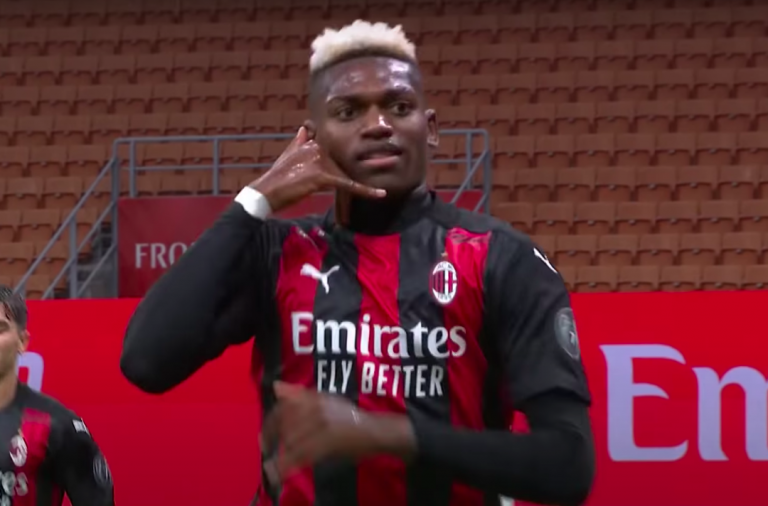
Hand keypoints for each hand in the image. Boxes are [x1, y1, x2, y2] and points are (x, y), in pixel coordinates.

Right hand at [248, 127, 385, 213]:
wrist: (266, 192)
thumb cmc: (277, 178)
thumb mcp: (288, 154)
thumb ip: (299, 141)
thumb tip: (305, 127)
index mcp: (311, 142)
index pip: (337, 145)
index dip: (350, 153)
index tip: (372, 145)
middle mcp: (317, 147)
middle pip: (345, 159)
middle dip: (362, 166)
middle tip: (386, 164)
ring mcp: (319, 160)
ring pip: (347, 171)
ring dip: (364, 181)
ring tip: (381, 188)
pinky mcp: (322, 175)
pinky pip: (348, 183)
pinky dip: (365, 190)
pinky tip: (380, 194)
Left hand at [260, 382, 414, 484]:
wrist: (373, 430)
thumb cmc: (348, 416)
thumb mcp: (324, 399)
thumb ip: (299, 395)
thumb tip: (275, 386)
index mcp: (314, 398)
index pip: (282, 407)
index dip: (269, 423)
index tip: (263, 435)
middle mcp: (316, 409)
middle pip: (285, 425)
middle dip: (273, 439)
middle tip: (267, 450)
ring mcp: (322, 426)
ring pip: (291, 441)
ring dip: (281, 453)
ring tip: (275, 463)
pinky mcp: (327, 443)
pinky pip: (301, 455)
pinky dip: (288, 465)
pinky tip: (280, 472)